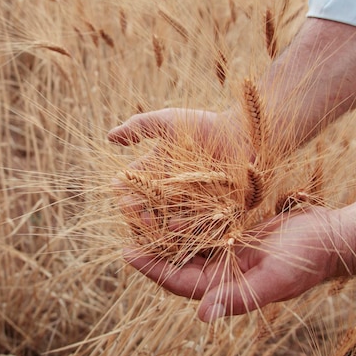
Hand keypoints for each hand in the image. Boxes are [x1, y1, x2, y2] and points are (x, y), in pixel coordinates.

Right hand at [108, 107, 241, 222]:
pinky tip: (183, 227)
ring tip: (161, 224)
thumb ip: (139, 127)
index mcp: (153, 175)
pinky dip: (187, 233)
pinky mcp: (209, 218)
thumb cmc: (206, 125)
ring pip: (165, 228)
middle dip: (138, 218)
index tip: (123, 193)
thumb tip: (109, 137)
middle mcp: (166, 195)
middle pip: (142, 215)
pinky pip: (194, 233)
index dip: (123, 195)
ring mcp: (187, 208)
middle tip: (141, 218)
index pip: (128, 191)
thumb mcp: (168, 121)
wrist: (246, 135)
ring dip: (160, 229)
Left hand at [124, 206, 344, 321]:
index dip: (152, 269)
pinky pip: (202, 228)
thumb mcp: (273, 280)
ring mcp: (226, 254)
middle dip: (152, 248)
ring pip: (186, 244)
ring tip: (141, 213)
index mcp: (225, 288)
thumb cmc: (305, 259)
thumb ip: (238, 299)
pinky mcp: (233, 234)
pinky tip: (170, 205)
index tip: (127, 252)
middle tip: (127, 229)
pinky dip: (186, 219)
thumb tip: (203, 317)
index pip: (179, 282)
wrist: (330, 236)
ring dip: (165, 231)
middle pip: (176, 262)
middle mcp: (221, 273)